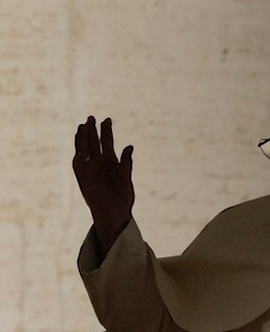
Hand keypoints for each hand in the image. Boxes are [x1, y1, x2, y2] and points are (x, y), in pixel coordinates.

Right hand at [73, 116, 134, 256]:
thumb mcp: (125, 178)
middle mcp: (99, 164)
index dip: (106, 132)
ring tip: (82, 127)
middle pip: (93, 144)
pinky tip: (81, 148)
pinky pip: (78, 166)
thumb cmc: (122, 198)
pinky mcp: (83, 180)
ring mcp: (90, 171)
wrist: (115, 214)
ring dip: (83, 140)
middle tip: (91, 117)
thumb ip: (126, 163)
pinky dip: (79, 157)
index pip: (107, 143)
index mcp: (111, 163)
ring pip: (84, 151)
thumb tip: (130, 146)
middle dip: (92, 131)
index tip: (106, 119)